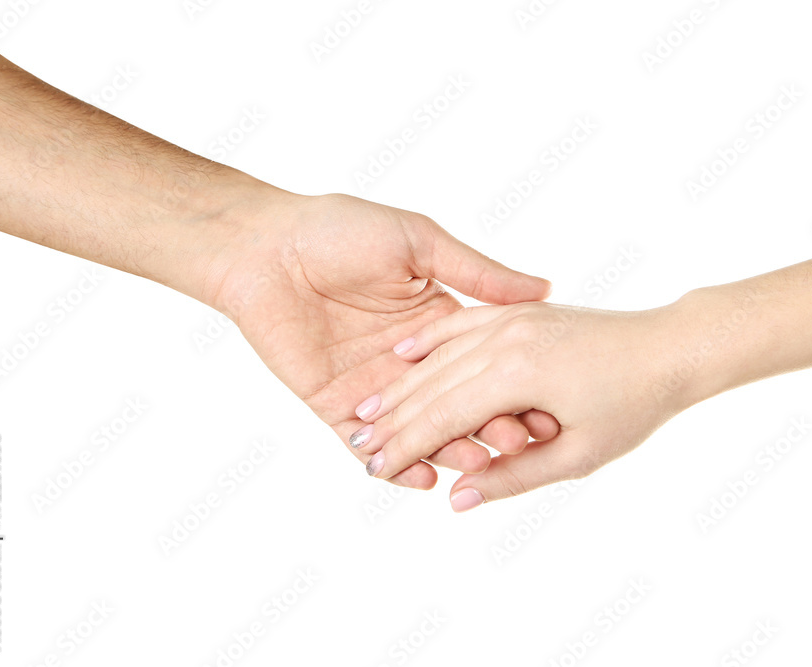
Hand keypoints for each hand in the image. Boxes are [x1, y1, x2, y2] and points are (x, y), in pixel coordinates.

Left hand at [203, 192, 558, 488]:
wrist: (265, 246)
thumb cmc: (341, 230)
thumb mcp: (419, 243)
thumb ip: (477, 273)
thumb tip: (544, 288)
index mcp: (435, 323)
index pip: (482, 364)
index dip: (512, 384)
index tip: (546, 404)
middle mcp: (409, 362)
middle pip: (456, 403)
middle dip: (487, 423)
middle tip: (519, 444)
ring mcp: (373, 388)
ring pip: (418, 430)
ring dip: (448, 449)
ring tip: (476, 466)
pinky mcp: (335, 406)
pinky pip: (366, 445)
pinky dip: (394, 464)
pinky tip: (422, 481)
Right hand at [352, 300, 709, 508]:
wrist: (670, 347)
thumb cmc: (632, 407)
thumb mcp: (578, 455)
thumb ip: (513, 477)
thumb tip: (455, 501)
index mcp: (518, 375)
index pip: (443, 417)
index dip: (405, 447)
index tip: (373, 470)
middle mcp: (506, 339)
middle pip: (433, 384)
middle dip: (394, 419)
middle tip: (358, 446)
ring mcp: (512, 319)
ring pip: (440, 353)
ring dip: (402, 383)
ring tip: (368, 409)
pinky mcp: (520, 310)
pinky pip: (462, 323)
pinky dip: (430, 340)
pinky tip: (405, 353)